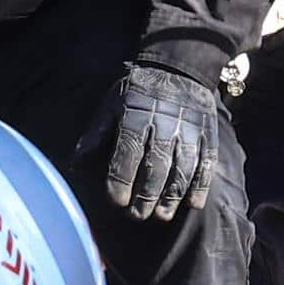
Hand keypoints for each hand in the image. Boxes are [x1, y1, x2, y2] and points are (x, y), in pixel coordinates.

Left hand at [87, 60, 225, 220]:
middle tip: (137, 215)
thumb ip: (96, 134)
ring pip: (183, 168)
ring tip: (162, 215)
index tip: (116, 201)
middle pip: (156, 165)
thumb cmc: (137, 91)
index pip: (128, 152)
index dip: (121, 178)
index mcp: (136, 116)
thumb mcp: (111, 104)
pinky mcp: (208, 134)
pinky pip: (207, 163)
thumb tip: (74, 164)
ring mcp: (190, 130)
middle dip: (146, 194)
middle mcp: (164, 124)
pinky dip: (201, 185)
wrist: (179, 68)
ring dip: (173, 195)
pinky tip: (193, 204)